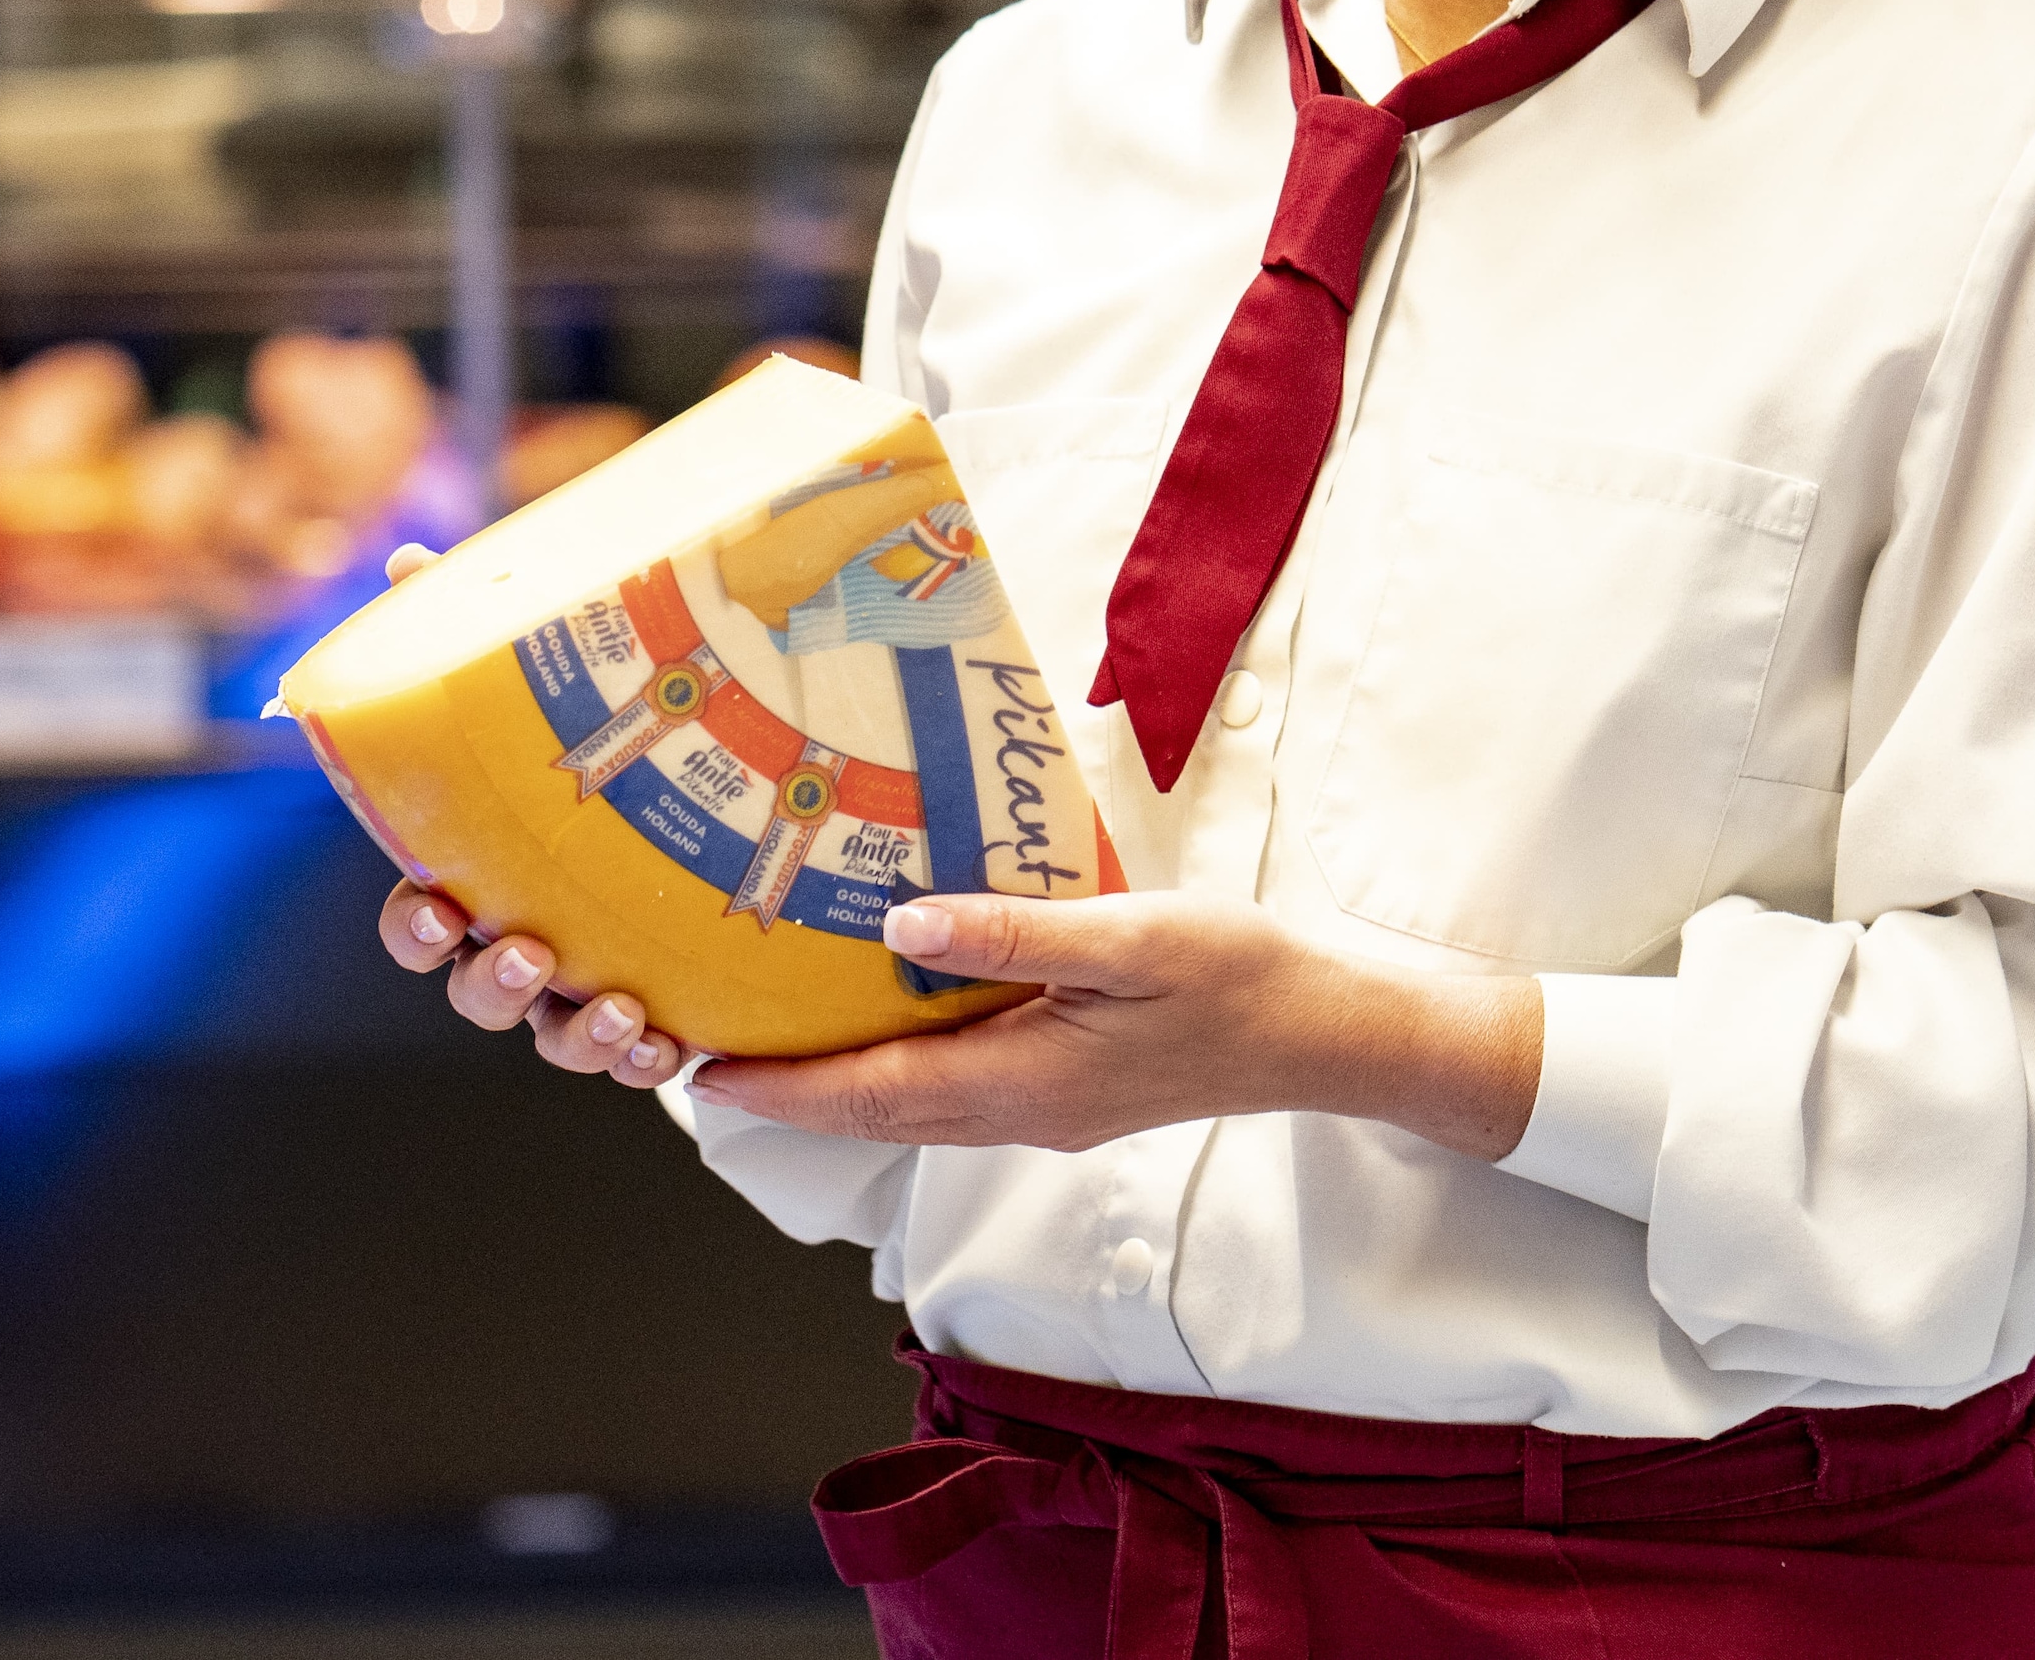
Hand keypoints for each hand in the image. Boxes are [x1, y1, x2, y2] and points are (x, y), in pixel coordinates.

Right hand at [357, 543, 692, 1089]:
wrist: (696, 797)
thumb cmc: (582, 745)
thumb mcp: (536, 684)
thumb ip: (466, 629)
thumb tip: (406, 562)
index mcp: (475, 881)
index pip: (410, 926)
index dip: (411, 930)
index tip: (435, 906)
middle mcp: (514, 943)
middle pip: (472, 993)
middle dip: (492, 984)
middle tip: (528, 951)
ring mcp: (576, 988)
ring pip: (550, 1036)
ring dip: (575, 1033)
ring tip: (618, 1005)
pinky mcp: (644, 1010)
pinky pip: (628, 1056)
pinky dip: (644, 1057)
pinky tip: (674, 1043)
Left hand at [690, 892, 1541, 1160]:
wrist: (1332, 1035)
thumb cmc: (1242, 977)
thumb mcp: (1131, 938)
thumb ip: (1014, 932)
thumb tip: (900, 924)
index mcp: (1025, 1081)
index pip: (872, 1093)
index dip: (782, 1088)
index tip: (702, 1072)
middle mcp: (1023, 1110)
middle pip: (877, 1111)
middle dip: (788, 1094)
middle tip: (704, 1059)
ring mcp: (1048, 1108)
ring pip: (914, 1104)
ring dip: (837, 1084)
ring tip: (772, 1042)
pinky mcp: (1072, 1089)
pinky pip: (958, 1087)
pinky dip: (899, 1064)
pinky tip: (889, 1017)